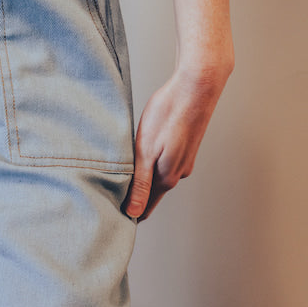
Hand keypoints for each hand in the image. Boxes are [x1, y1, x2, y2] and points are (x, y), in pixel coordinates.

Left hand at [124, 60, 231, 221]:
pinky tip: (142, 160)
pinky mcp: (185, 148)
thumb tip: (134, 212)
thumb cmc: (168, 114)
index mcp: (166, 177)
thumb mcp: (146, 151)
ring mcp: (183, 161)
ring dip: (142, 182)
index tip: (112, 218)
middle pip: (152, 194)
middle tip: (110, 202)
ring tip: (122, 182)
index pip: (145, 207)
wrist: (196, 88)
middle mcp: (178, 173)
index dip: (129, 213)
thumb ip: (140, 184)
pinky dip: (151, 167)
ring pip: (158, 178)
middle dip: (133, 199)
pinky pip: (164, 164)